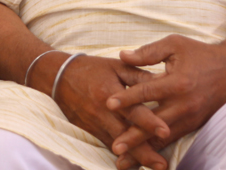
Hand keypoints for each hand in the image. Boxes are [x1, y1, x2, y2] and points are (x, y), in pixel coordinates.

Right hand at [39, 54, 170, 169]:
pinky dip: (122, 156)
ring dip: (135, 159)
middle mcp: (102, 113)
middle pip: (125, 136)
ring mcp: (94, 125)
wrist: (59, 77)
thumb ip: (140, 75)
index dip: (149, 121)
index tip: (167, 131)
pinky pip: (108, 146)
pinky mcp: (90, 132)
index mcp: (110, 93)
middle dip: (144, 153)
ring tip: (155, 166)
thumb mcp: (117, 66)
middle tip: (163, 165)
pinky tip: (134, 164)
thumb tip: (164, 81)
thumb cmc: (92, 69)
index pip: (132, 110)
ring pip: (117, 146)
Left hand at [107, 35, 225, 169]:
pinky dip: (158, 149)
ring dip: (144, 150)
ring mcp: (191, 117)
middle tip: (115, 147)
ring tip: (124, 162)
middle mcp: (185, 103)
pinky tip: (145, 158)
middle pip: (154, 123)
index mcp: (178, 81)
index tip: (108, 104)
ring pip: (163, 137)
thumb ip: (148, 52)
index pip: (147, 91)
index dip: (127, 98)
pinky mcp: (194, 125)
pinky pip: (173, 140)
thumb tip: (122, 56)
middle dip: (133, 136)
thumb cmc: (201, 54)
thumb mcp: (175, 45)